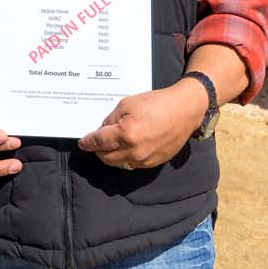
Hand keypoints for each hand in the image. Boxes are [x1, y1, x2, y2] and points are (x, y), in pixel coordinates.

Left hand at [78, 80, 204, 169]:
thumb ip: (111, 119)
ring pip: (118, 163)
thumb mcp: (127, 103)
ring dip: (110, 156)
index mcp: (126, 134)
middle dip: (97, 150)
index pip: (99, 142)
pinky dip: (124, 157)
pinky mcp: (153, 163)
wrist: (184, 110)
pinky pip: (132, 164)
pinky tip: (125, 148)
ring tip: (108, 146)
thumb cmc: (157, 103)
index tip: (83, 143)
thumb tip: (102, 130)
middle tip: (94, 143)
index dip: (88, 142)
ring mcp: (144, 160)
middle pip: (106, 157)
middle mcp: (134, 151)